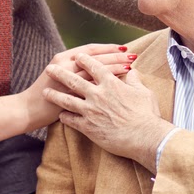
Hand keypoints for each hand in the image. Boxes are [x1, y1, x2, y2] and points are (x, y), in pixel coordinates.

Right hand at [43, 43, 135, 92]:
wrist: (28, 110)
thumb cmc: (45, 94)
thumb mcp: (58, 76)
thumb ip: (74, 69)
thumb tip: (94, 66)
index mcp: (63, 58)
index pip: (90, 49)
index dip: (107, 47)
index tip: (123, 47)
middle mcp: (64, 64)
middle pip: (96, 57)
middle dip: (115, 55)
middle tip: (132, 53)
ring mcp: (66, 79)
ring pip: (96, 69)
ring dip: (114, 66)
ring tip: (130, 64)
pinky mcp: (69, 93)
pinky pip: (92, 85)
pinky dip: (107, 81)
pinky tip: (119, 82)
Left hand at [45, 52, 169, 168]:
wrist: (145, 137)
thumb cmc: (147, 115)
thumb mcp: (144, 93)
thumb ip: (135, 81)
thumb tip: (132, 71)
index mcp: (111, 84)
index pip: (94, 67)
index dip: (85, 60)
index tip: (78, 56)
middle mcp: (97, 94)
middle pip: (74, 80)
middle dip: (60, 73)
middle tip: (50, 68)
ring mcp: (90, 111)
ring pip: (66, 100)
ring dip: (55, 95)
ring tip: (45, 92)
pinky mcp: (88, 127)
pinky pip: (71, 120)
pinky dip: (64, 116)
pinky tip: (60, 115)